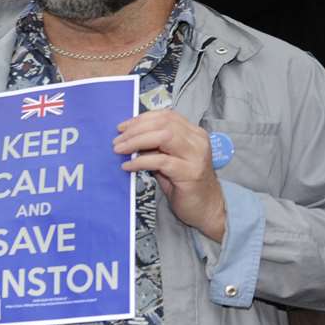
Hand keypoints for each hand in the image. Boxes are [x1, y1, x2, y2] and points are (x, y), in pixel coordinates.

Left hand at [114, 110, 225, 242]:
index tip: (122, 127)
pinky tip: (128, 166)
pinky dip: (141, 161)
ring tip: (120, 150)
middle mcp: (197, 140)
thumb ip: (156, 147)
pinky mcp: (190, 173)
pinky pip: (161, 161)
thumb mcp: (169, 161)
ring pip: (163, 137)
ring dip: (137, 142)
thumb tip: (129, 138)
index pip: (167, 116)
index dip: (142, 119)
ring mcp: (196, 156)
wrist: (206, 208)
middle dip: (136, 129)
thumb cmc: (185, 185)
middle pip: (164, 123)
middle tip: (117, 140)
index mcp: (194, 133)